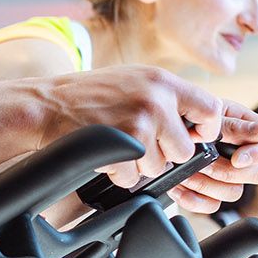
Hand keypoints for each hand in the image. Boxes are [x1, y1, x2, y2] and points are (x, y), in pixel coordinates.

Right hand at [42, 68, 257, 213]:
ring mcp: (140, 123)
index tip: (192, 135)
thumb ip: (164, 96)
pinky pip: (132, 178)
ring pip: (158, 167)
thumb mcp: (133, 80)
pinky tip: (104, 156)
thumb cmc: (87, 95)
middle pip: (185, 149)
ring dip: (137, 165)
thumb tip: (195, 119)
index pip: (211, 109)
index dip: (205, 129)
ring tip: (116, 146)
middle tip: (140, 146)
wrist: (46, 105)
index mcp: (163, 81)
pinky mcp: (122, 147)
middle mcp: (156, 100)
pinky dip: (117, 174)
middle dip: (164, 155)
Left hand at [172, 99, 257, 212]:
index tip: (237, 159)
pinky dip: (194, 200)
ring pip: (234, 192)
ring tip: (186, 174)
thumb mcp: (205, 113)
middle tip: (204, 164)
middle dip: (227, 171)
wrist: (155, 128)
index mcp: (245, 125)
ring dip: (207, 185)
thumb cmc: (182, 114)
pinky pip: (212, 206)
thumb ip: (233, 125)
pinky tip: (179, 188)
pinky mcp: (209, 191)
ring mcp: (227, 173)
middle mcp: (241, 151)